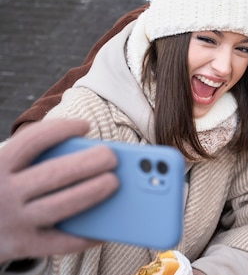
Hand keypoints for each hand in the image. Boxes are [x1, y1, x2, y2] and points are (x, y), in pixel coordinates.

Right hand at [0, 119, 117, 262]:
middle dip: (86, 163)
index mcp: (0, 166)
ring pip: (59, 205)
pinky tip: (106, 226)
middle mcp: (5, 193)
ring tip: (114, 182)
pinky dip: (86, 235)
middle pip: (52, 174)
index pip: (31, 142)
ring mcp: (16, 221)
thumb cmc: (5, 190)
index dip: (60, 130)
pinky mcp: (26, 245)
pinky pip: (61, 242)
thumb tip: (90, 154)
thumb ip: (38, 160)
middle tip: (111, 157)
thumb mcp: (10, 170)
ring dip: (91, 192)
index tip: (86, 125)